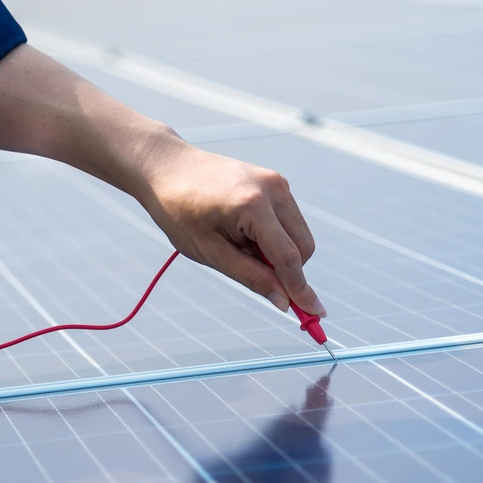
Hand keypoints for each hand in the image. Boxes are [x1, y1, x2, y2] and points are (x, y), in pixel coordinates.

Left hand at [138, 139, 324, 316]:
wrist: (166, 168)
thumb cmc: (179, 211)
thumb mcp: (210, 252)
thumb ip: (251, 276)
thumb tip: (284, 301)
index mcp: (253, 205)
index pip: (288, 257)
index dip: (301, 289)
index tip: (316, 314)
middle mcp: (273, 188)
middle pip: (302, 246)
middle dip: (287, 269)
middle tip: (250, 271)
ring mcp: (276, 181)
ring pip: (298, 234)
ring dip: (278, 251)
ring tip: (237, 244)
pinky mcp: (275, 181)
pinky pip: (287, 220)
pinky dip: (273, 235)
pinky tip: (241, 231)